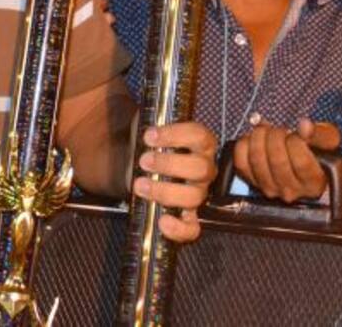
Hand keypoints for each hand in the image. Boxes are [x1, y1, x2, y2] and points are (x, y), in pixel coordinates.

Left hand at [132, 122, 216, 242]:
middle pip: (200, 168)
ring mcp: (197, 194)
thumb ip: (149, 121)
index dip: (176, 135)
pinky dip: (179, 228)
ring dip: (166, 191)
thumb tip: (140, 112)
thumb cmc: (147, 147)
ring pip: (194, 197)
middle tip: (144, 161)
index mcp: (200, 144)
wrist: (137, 168)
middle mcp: (204, 169)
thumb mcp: (148, 128)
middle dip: (169, 164)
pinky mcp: (188, 217)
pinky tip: (162, 221)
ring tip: (140, 185)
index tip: (149, 136)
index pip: (198, 135)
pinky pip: (192, 228)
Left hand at [232, 119, 340, 202]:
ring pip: (258, 161)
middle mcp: (291, 192)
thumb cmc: (317, 151)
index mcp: (313, 184)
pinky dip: (244, 145)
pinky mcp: (251, 183)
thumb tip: (305, 126)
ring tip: (267, 130)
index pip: (301, 162)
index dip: (295, 142)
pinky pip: (241, 162)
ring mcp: (270, 189)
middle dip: (276, 136)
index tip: (295, 134)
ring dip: (259, 138)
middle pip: (277, 161)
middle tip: (279, 129)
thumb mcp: (328, 140)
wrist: (301, 162)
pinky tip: (254, 139)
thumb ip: (319, 133)